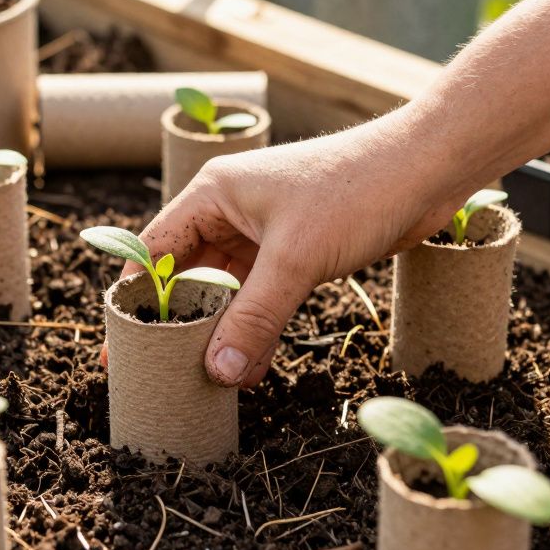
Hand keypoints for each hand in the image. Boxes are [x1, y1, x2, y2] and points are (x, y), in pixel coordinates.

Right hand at [113, 111, 464, 386]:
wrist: (427, 169)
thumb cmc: (356, 190)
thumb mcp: (295, 259)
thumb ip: (254, 317)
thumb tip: (217, 371)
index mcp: (214, 195)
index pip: (154, 251)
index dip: (134, 298)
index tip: (122, 345)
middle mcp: (231, 211)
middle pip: (188, 277)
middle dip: (177, 325)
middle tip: (157, 371)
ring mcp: (265, 233)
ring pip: (227, 292)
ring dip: (220, 334)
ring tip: (203, 381)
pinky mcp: (297, 252)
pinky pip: (262, 297)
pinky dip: (255, 330)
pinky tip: (249, 368)